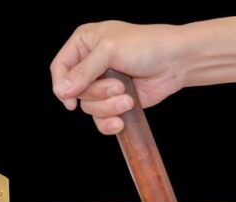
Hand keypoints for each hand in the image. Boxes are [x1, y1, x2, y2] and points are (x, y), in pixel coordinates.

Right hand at [50, 21, 186, 134]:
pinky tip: (120, 122)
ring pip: (89, 107)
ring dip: (108, 107)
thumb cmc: (146, 46)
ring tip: (128, 99)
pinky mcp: (114, 101)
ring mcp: (102, 84)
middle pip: (75, 91)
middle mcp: (90, 64)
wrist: (176, 62)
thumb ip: (83, 71)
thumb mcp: (109, 51)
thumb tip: (61, 90)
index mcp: (84, 43)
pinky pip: (100, 119)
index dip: (61, 85)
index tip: (70, 100)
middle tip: (118, 87)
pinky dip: (109, 122)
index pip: (59, 67)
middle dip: (97, 94)